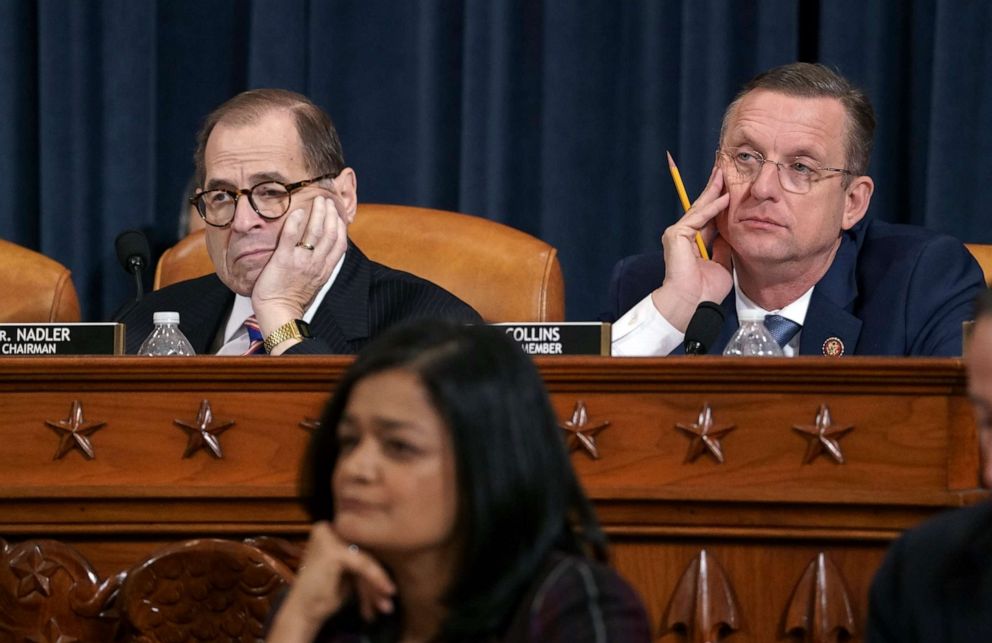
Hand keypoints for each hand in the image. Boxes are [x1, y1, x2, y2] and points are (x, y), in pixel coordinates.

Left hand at [251, 193, 349, 345]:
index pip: (339, 244)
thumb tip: (319, 259)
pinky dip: (296, 222)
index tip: (337, 215)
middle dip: (330, 214)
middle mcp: (316, 264)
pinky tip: (297, 211)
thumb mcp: (313, 285)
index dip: (340, 227)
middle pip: (329, 233)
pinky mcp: (284, 260)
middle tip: (327, 200)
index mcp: (324, 270)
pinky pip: (292, 236)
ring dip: (318, 213)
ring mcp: (301, 261)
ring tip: (318, 200)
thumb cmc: (291, 302)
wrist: (279, 313)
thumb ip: (317, 270)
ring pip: (315, 232)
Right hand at [266, 522, 395, 641]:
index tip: (390, 587)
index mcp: (331, 528)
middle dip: (378, 576)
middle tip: (389, 597)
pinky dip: (376, 578)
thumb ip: (364, 557)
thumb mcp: (349, 570)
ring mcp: (328, 536)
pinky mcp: (331, 549)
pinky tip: (386, 591)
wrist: (303, 611)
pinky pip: (363, 563)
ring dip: (378, 581)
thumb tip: (395, 548)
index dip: (377, 565)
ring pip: (366, 557)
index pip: (363, 542)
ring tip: (386, 603)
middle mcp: (327, 527)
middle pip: (365, 549)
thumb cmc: (325, 592)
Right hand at [651, 165, 733, 330]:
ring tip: (725, 174)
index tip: (729, 188)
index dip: (718, 203)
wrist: (692, 303)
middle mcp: (682, 236)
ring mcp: (677, 234)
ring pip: (699, 209)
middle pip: (701, 208)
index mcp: (693, 243)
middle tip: (724, 170)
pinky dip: (712, 208)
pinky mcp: (676, 235)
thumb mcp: (722, 264)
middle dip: (714, 189)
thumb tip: (731, 233)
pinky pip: (698, 218)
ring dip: (713, 192)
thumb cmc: (705, 291)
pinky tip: (725, 197)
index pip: (707, 217)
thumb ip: (724, 247)